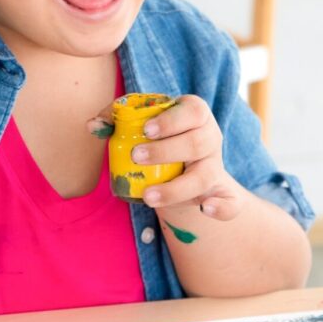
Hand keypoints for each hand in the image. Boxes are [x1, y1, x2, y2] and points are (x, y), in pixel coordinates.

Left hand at [86, 95, 245, 219]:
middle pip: (197, 143)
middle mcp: (210, 137)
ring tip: (147, 195)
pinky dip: (222, 207)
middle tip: (136, 157)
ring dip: (177, 187)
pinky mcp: (219, 192)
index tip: (146, 130)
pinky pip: (230, 202)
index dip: (171, 121)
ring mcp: (215, 166)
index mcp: (195, 114)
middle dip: (166, 151)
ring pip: (205, 176)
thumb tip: (92, 126)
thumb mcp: (139, 122)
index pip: (192, 112)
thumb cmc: (156, 137)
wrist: (180, 165)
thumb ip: (115, 118)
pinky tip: (206, 209)